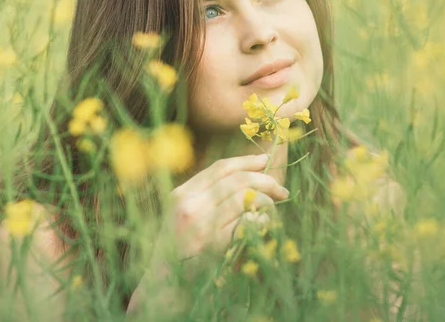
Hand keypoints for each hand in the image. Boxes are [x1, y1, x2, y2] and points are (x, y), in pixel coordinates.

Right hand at [151, 154, 289, 264]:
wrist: (163, 284)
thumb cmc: (177, 250)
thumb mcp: (181, 216)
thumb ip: (205, 197)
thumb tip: (245, 177)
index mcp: (181, 194)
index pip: (219, 168)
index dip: (246, 161)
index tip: (265, 160)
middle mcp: (190, 205)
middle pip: (236, 180)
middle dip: (265, 181)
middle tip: (281, 190)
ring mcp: (202, 225)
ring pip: (245, 198)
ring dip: (266, 201)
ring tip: (272, 209)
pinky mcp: (216, 244)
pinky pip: (249, 222)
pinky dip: (263, 220)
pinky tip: (265, 223)